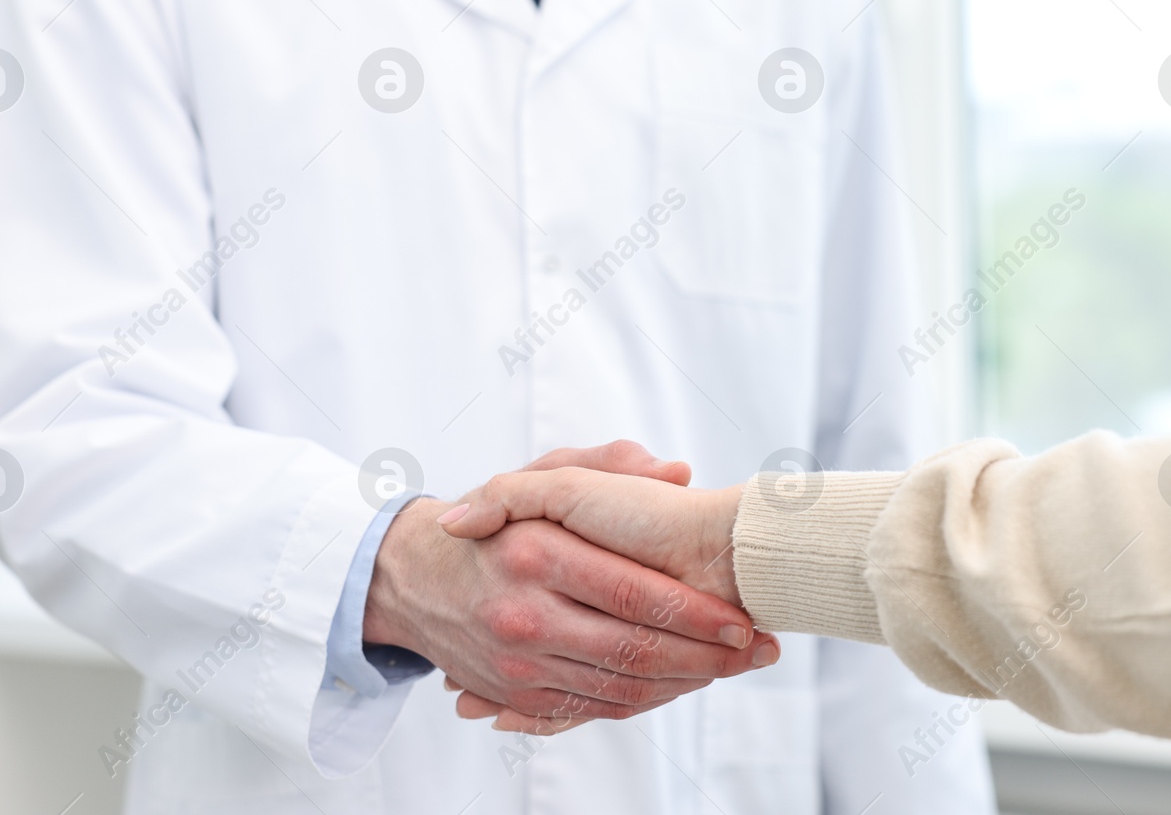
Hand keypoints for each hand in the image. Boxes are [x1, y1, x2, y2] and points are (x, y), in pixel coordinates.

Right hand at [363, 442, 774, 733]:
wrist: (415, 576)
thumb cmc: (497, 520)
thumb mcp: (542, 476)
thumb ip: (609, 462)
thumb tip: (677, 471)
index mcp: (536, 553)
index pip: (634, 594)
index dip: (695, 613)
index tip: (741, 619)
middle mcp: (524, 613)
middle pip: (635, 649)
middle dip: (707, 656)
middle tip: (755, 650)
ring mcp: (517, 662)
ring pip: (620, 687)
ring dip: (685, 683)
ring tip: (731, 669)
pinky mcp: (515, 695)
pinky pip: (592, 709)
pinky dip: (642, 702)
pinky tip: (679, 685)